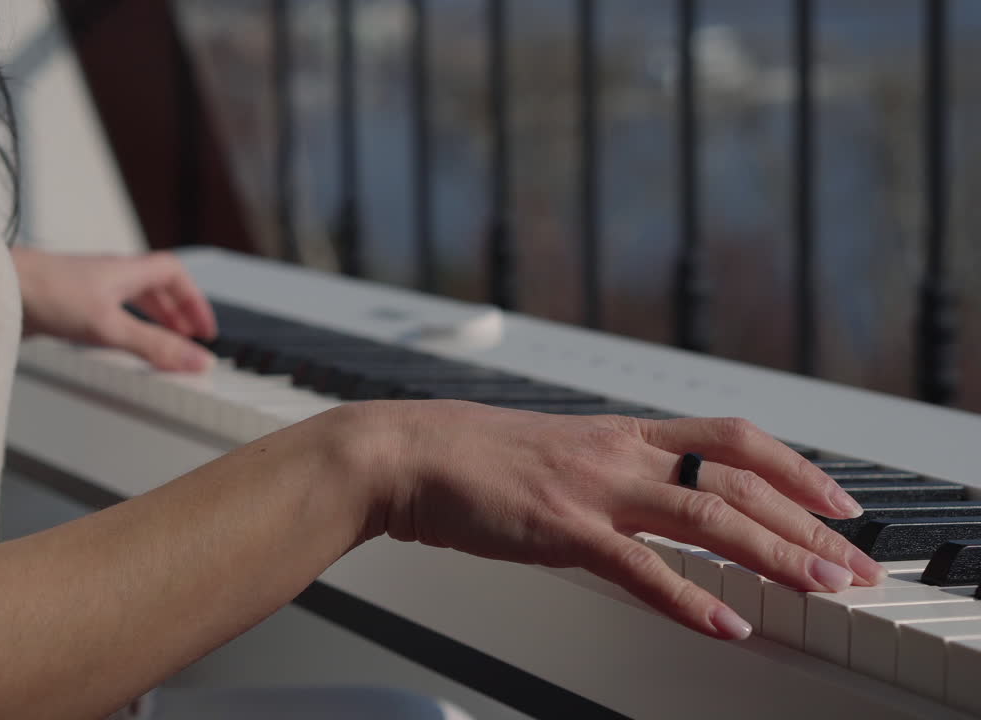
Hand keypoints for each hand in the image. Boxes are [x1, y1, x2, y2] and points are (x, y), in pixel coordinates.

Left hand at [11, 249, 216, 371]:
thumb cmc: (46, 292)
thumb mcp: (110, 326)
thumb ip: (153, 346)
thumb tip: (195, 360)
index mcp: (127, 271)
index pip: (174, 275)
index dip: (194, 300)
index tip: (204, 328)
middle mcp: (110, 275)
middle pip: (155, 287)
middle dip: (176, 313)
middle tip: (188, 338)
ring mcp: (88, 287)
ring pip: (130, 298)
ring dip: (150, 319)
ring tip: (158, 343)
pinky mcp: (68, 302)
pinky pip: (107, 311)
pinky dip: (122, 326)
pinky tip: (113, 343)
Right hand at [363, 401, 883, 640]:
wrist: (407, 452)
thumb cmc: (469, 455)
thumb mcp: (556, 450)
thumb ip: (606, 469)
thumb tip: (645, 495)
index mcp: (620, 431)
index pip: (732, 438)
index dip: (795, 467)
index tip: (837, 499)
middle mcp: (619, 452)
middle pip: (738, 478)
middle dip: (807, 520)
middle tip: (856, 560)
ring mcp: (593, 488)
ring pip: (707, 515)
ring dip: (774, 553)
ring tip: (823, 585)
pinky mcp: (562, 528)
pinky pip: (641, 568)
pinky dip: (691, 599)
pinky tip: (727, 624)